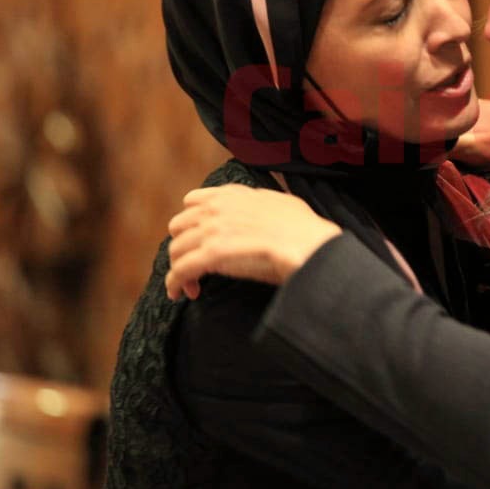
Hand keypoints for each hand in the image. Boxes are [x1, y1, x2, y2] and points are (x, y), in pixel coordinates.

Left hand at [165, 184, 341, 300]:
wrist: (314, 247)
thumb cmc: (306, 232)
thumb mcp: (282, 205)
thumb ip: (260, 206)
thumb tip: (256, 215)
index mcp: (235, 194)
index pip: (193, 201)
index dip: (193, 223)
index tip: (200, 242)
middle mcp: (219, 207)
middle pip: (179, 227)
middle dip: (183, 247)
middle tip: (196, 269)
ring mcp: (215, 229)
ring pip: (176, 250)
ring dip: (179, 270)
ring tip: (191, 288)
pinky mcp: (213, 253)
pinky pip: (181, 269)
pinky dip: (175, 283)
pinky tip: (180, 294)